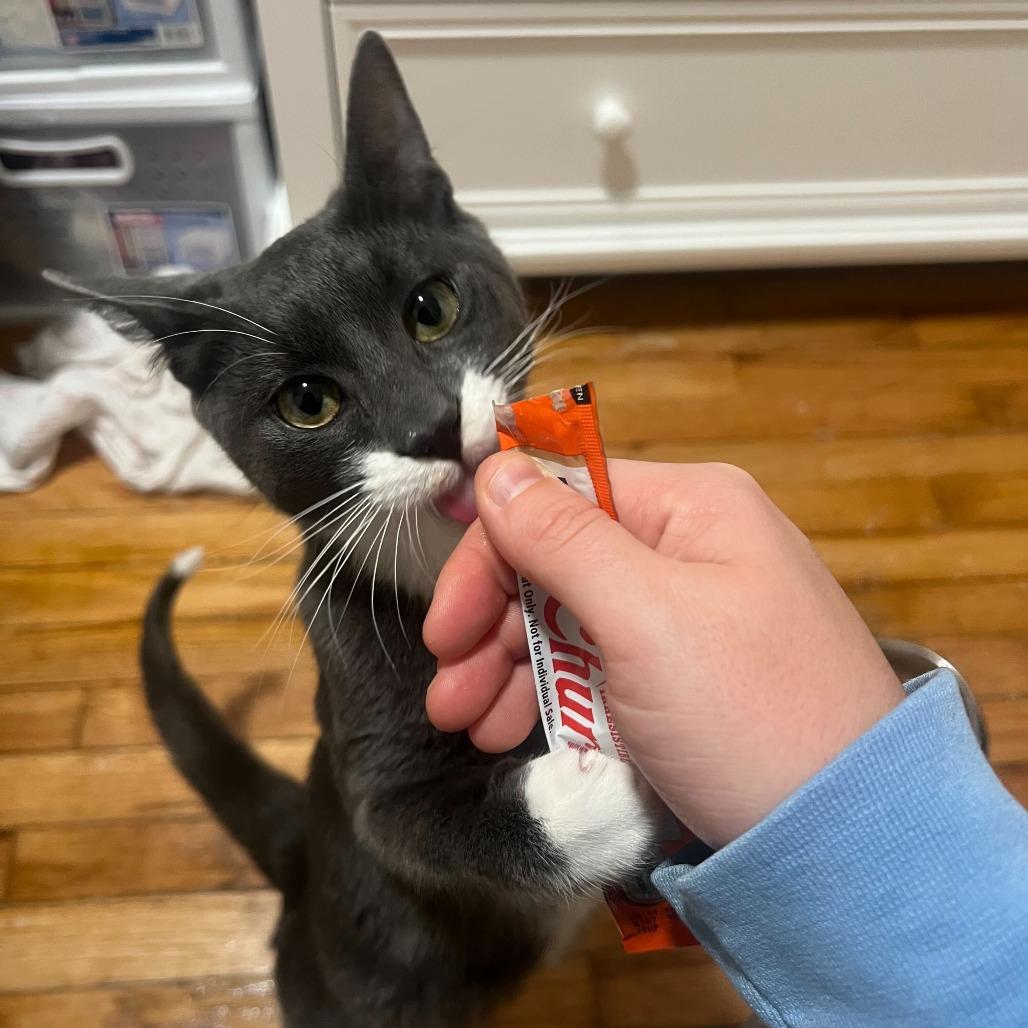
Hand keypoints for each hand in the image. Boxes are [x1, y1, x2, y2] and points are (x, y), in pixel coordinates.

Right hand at [424, 453, 903, 847]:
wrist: (846, 842)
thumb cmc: (749, 713)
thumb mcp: (646, 618)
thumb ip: (563, 538)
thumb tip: (494, 467)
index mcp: (690, 507)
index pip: (559, 497)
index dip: (491, 553)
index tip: (444, 625)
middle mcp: (688, 547)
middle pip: (557, 562)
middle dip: (492, 626)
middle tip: (446, 695)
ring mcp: (686, 615)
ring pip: (569, 620)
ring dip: (509, 668)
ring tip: (468, 727)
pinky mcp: (683, 676)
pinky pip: (599, 667)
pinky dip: (550, 696)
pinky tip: (512, 733)